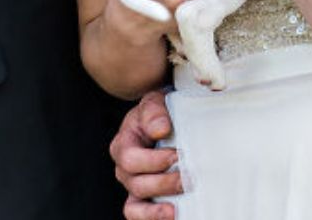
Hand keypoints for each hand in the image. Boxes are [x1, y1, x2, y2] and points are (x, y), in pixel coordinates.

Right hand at [111, 90, 179, 219]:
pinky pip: (138, 214)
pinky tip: (174, 213)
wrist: (167, 120)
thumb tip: (160, 129)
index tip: (177, 155)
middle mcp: (124, 168)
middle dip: (164, 182)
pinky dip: (153, 217)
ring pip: (136, 204)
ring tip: (180, 201)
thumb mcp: (155, 103)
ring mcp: (133, 186)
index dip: (154, 161)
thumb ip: (154, 112)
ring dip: (159, 205)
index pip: (130, 158)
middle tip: (188, 176)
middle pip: (136, 183)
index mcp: (123, 143)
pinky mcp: (143, 199)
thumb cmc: (159, 114)